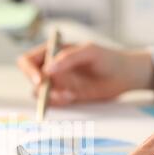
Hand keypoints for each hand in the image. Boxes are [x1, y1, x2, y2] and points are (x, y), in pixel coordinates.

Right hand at [17, 43, 153, 105]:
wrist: (124, 77)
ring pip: (40, 93)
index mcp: (53, 51)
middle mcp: (52, 68)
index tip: (41, 80)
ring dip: (50, 97)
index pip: (29, 60)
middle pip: (31, 78)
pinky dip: (58, 103)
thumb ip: (68, 58)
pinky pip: (53, 102)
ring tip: (69, 95)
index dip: (29, 70)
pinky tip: (73, 97)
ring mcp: (58, 83)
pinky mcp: (65, 96)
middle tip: (57, 91)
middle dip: (40, 87)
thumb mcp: (90, 52)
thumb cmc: (108, 59)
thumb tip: (47, 70)